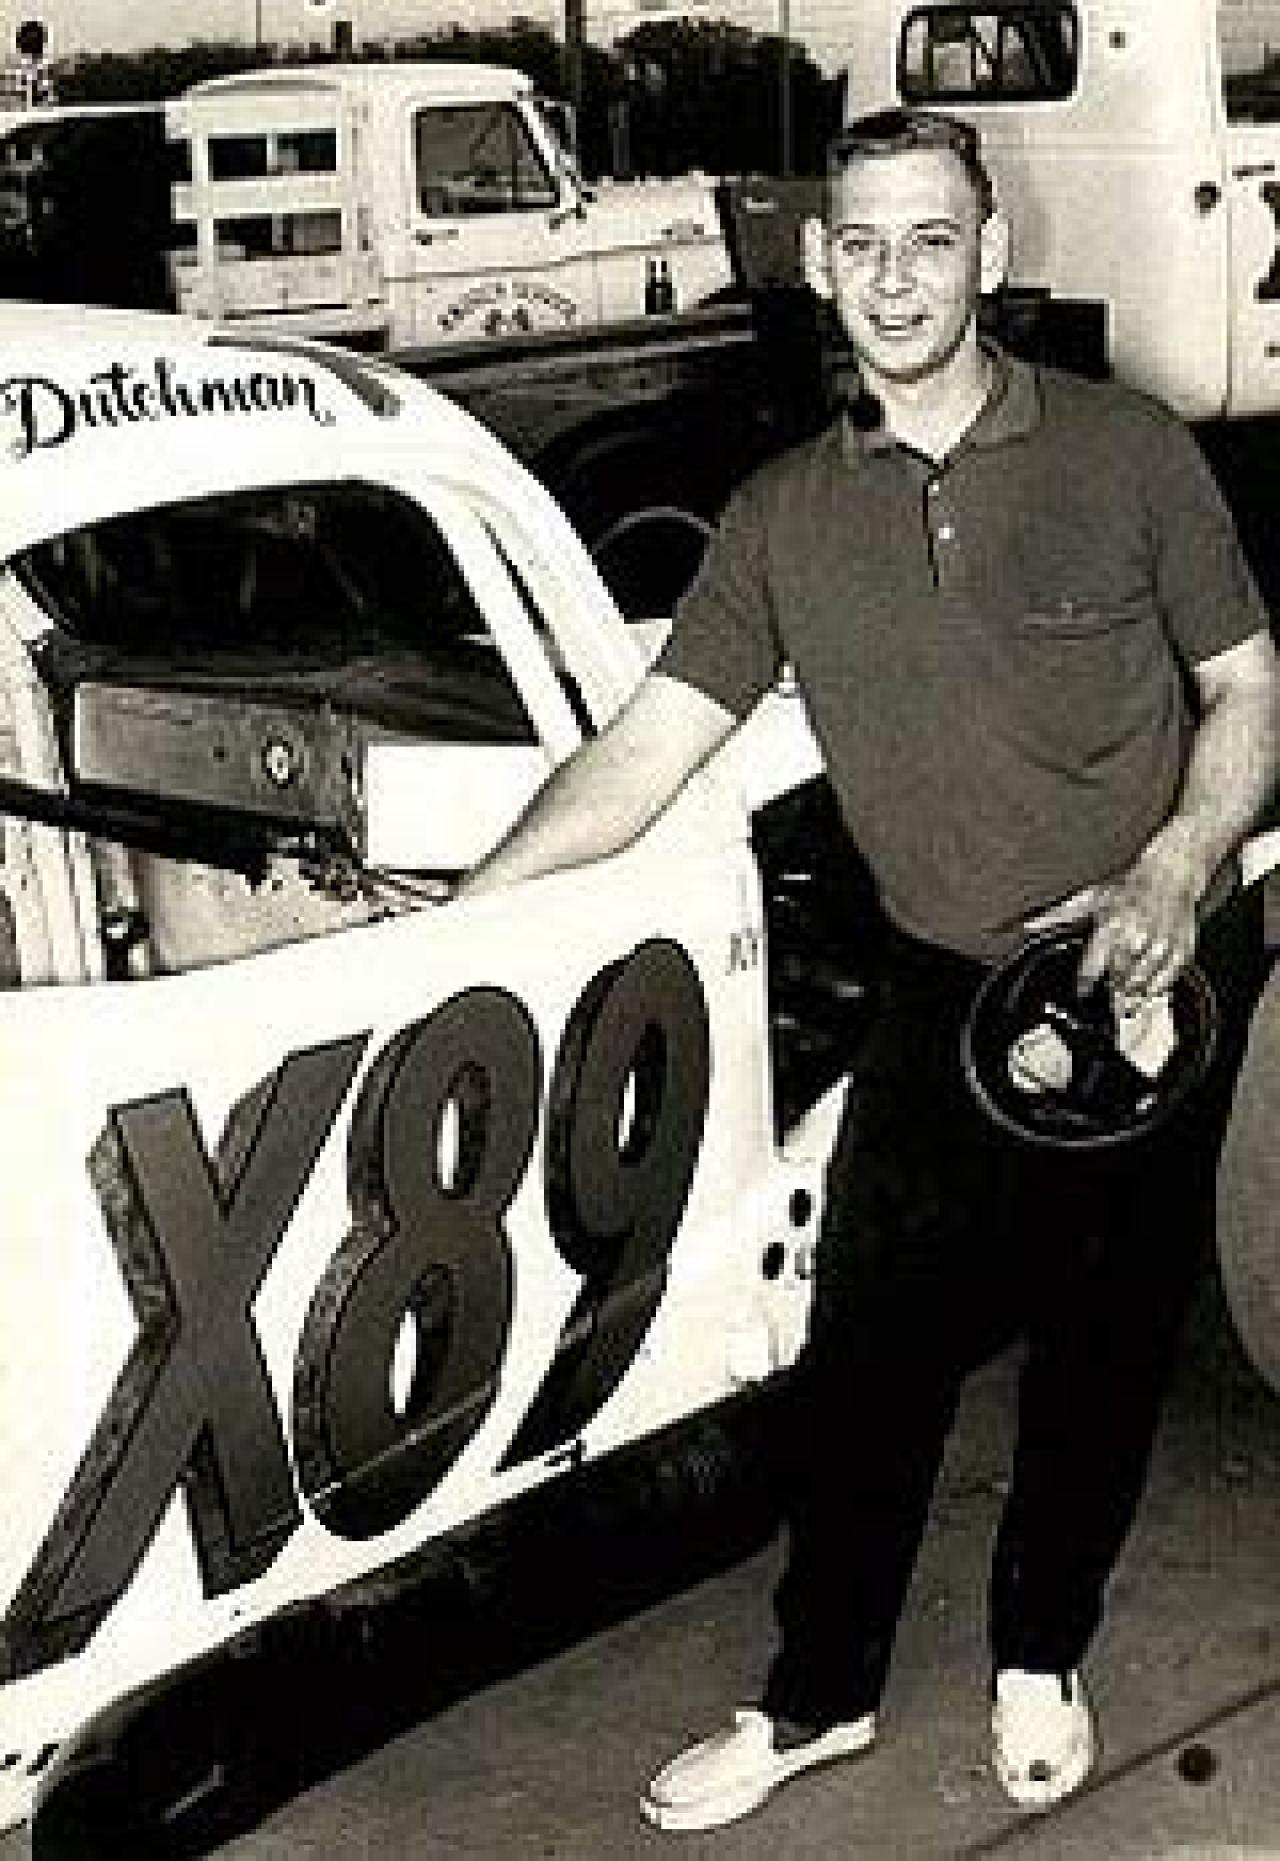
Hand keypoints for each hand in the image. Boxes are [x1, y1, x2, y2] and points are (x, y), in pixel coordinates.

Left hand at [1023, 829, 1204, 1003]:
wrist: (1170, 876)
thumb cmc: (1126, 889)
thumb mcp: (1089, 899)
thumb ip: (1058, 916)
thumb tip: (1027, 925)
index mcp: (1110, 927)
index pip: (1091, 970)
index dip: (1084, 986)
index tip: (1082, 993)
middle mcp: (1135, 939)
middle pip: (1117, 984)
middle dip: (1110, 993)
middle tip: (1107, 997)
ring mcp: (1160, 947)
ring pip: (1140, 988)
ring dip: (1130, 995)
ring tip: (1125, 993)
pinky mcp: (1180, 952)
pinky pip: (1164, 983)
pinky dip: (1154, 989)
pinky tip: (1146, 986)